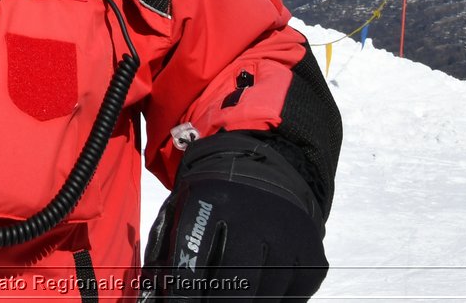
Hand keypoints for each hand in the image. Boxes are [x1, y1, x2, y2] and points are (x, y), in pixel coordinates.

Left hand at [142, 134, 326, 301]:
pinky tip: (257, 293)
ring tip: (229, 295)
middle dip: (219, 301)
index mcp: (214, 204)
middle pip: (237, 283)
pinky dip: (274, 301)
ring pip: (266, 295)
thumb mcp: (180, 211)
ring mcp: (290, 240)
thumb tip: (152, 297)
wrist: (264, 175)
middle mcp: (257, 220)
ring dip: (247, 302)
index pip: (197, 264)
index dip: (186, 296)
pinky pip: (292, 298)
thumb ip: (164, 253)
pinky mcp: (313, 258)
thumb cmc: (211, 201)